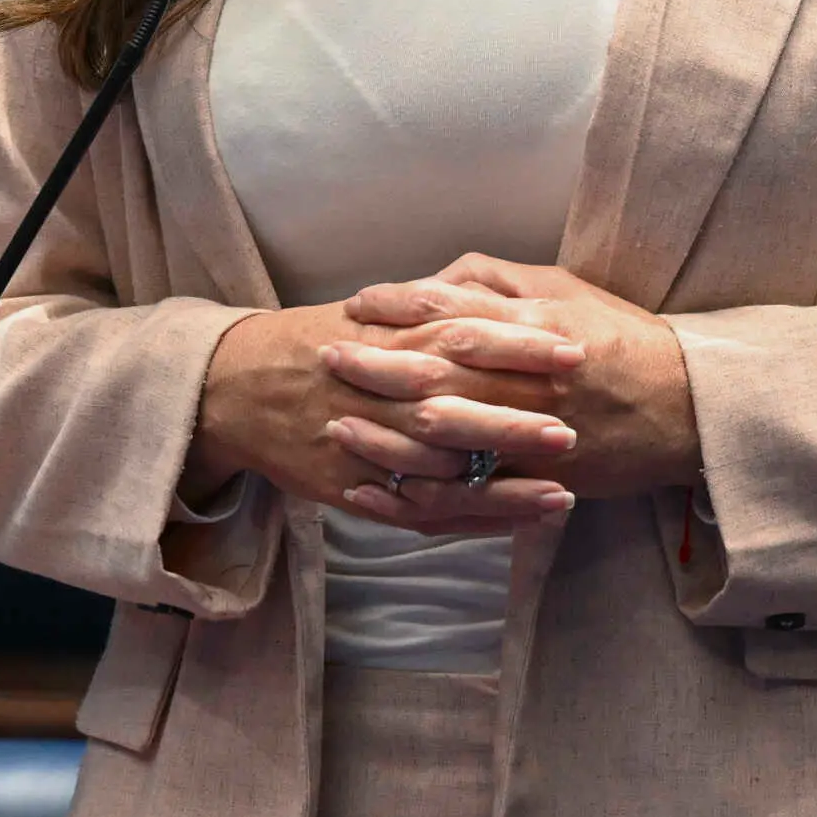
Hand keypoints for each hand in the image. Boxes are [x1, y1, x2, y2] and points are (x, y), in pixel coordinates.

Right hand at [190, 301, 579, 535]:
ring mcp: (370, 446)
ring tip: (564, 494)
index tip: (577, 350)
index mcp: (395, 340)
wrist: (240, 384)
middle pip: (458, 408)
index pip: (467, 338)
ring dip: (504, 485)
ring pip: (444, 471)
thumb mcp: (376, 314)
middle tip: (576, 430)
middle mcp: (385, 394)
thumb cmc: (321, 342)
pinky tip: (514, 523)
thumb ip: (434, 307)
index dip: (523, 347)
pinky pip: (419, 510)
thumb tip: (499, 292)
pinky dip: (468, 519)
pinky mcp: (358, 488)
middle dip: (517, 423)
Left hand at [342, 255, 700, 503]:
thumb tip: (441, 276)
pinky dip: (420, 496)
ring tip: (338, 424)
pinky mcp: (537, 481)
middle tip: (327, 355)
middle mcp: (529, 376)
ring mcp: (533, 433)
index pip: (456, 309)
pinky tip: (378, 492)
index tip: (358, 303)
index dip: (401, 305)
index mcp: (536, 325)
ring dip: (386, 431)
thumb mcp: (568, 291)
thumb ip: (502, 281)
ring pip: (447, 435)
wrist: (688, 407)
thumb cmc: (624, 340)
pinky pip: (470, 495)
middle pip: (439, 369)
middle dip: (377, 363)